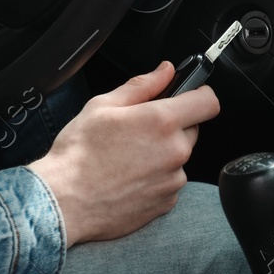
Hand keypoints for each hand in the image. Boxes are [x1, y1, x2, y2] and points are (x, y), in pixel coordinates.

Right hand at [27, 61, 219, 247]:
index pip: (207, 102)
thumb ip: (141, 85)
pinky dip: (156, 177)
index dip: (199, 94)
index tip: (188, 95)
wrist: (65, 201)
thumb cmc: (78, 152)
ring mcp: (173, 180)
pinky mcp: (167, 202)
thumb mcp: (102, 105)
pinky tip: (129, 177)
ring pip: (179, 157)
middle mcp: (175, 151)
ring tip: (127, 157)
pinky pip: (170, 181)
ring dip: (163, 153)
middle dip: (172, 125)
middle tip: (138, 129)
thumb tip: (165, 71)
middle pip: (192, 129)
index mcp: (161, 121)